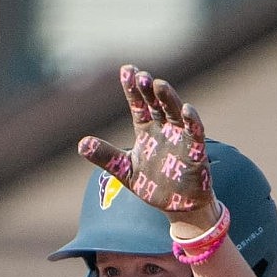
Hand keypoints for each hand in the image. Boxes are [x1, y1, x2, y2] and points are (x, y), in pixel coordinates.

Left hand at [78, 65, 220, 232]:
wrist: (177, 206)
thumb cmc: (152, 185)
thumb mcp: (124, 171)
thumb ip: (105, 156)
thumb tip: (81, 144)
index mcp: (146, 130)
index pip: (138, 104)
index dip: (132, 89)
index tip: (126, 70)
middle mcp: (164, 129)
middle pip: (157, 103)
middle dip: (149, 90)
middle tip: (141, 75)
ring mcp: (181, 138)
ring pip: (175, 112)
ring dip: (168, 98)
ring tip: (159, 85)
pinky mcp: (195, 151)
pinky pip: (195, 133)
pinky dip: (192, 122)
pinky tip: (187, 110)